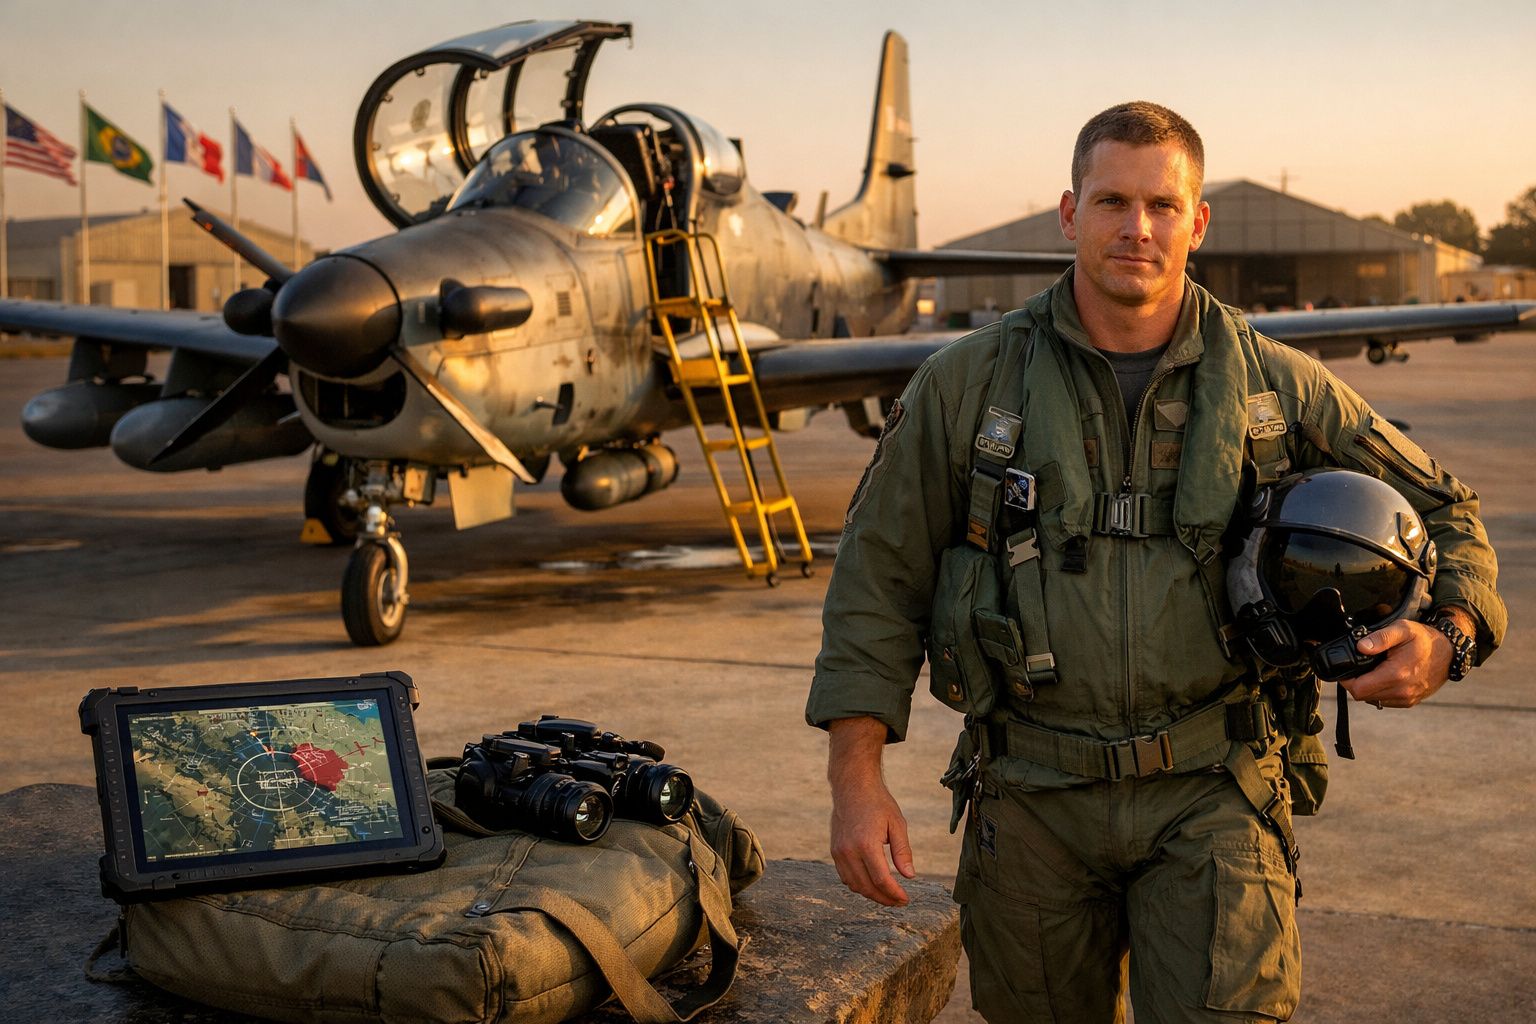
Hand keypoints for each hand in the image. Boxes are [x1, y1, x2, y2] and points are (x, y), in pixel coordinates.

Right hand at [827, 717, 915, 906]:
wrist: (852, 786)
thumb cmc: (878, 802)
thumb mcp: (897, 824)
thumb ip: (903, 852)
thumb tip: (909, 876)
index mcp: (866, 844)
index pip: (881, 880)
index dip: (894, 894)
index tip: (905, 899)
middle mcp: (849, 851)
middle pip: (866, 887)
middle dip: (884, 898)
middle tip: (899, 901)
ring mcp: (839, 852)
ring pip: (854, 885)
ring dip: (871, 894)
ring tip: (887, 895)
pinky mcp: (834, 851)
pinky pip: (845, 877)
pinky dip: (858, 884)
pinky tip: (871, 883)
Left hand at [1341, 618, 1452, 707]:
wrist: (1449, 652)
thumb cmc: (1424, 639)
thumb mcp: (1402, 629)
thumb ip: (1380, 637)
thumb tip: (1361, 647)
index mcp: (1397, 674)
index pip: (1358, 689)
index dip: (1346, 679)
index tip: (1346, 667)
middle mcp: (1402, 691)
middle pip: (1363, 695)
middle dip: (1355, 682)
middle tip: (1358, 666)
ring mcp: (1407, 698)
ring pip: (1373, 700)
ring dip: (1367, 688)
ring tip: (1372, 670)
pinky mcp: (1410, 701)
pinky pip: (1385, 701)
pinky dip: (1379, 691)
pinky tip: (1382, 677)